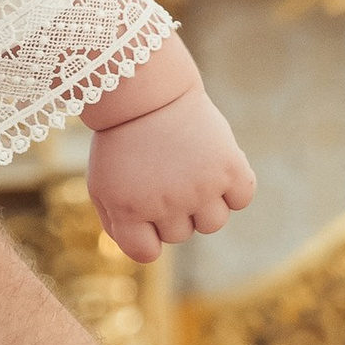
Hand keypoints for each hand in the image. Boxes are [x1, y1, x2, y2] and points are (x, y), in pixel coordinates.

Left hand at [86, 88, 254, 263]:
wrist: (147, 91)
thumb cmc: (122, 140)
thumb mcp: (103, 184)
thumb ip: (118, 224)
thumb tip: (148, 252)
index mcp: (128, 210)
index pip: (147, 253)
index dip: (146, 233)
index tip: (143, 205)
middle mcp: (165, 204)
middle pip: (181, 235)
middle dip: (173, 210)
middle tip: (163, 173)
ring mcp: (199, 187)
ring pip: (212, 223)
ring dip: (203, 203)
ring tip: (189, 168)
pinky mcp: (228, 167)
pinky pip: (242, 198)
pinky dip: (233, 187)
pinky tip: (215, 166)